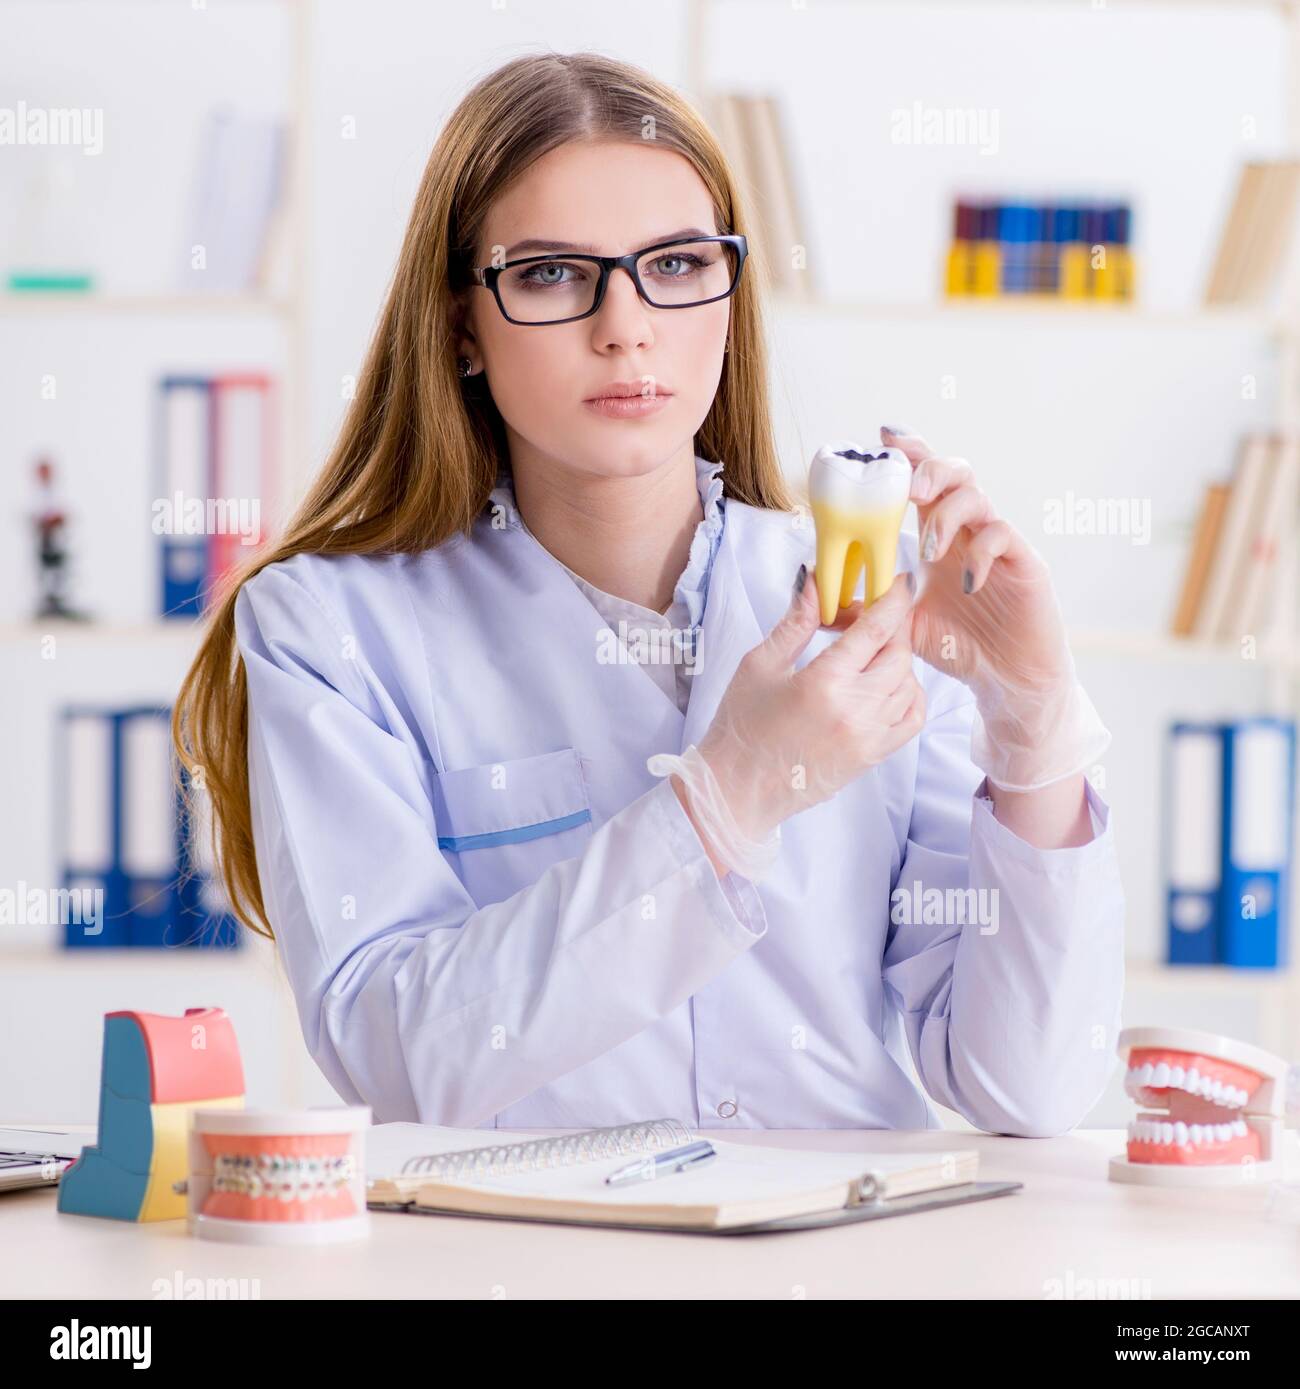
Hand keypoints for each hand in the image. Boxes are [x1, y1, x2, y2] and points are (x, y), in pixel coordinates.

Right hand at [696, 568, 924, 843]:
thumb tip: (814, 581)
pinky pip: (912, 718)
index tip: (899, 583)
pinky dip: (909, 694)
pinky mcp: (873, 756)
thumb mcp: (759, 665)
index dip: (893, 600)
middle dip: (891, 628)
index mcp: (824, 682)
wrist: (738, 790)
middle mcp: (855, 710)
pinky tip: (885, 685)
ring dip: (897, 660)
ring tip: (868, 653)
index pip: (876, 630)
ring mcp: (869, 737)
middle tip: (868, 619)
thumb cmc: (741, 727)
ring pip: (909, 683)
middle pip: (899, 653)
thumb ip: (796, 623)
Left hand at [881, 425, 1109, 790]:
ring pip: (978, 497)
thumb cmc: (957, 646)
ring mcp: (997, 545)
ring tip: (927, 548)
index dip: (909, 454)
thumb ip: (867, 607)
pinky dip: (979, 552)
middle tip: (909, 488)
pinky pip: (1002, 537)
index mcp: (938, 537)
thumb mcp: (901, 625)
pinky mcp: (1024, 565)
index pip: (924, 484)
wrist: (1004, 680)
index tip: (884, 437)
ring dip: (947, 514)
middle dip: (929, 469)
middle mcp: (967, 532)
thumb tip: (818, 600)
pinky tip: (965, 582)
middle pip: (955, 473)